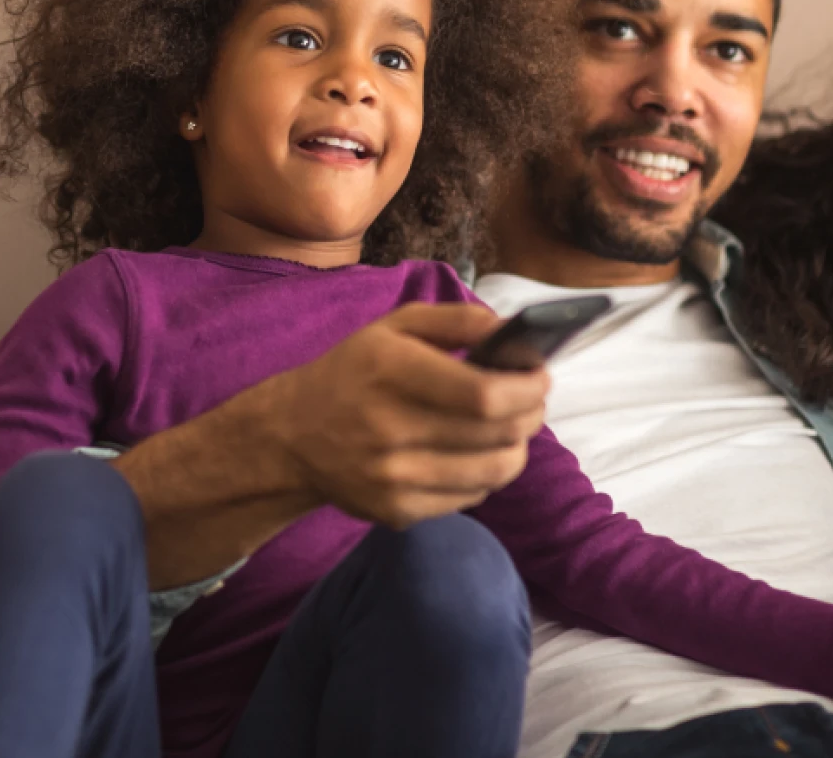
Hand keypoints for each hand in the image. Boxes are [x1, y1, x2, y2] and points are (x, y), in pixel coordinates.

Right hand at [254, 302, 547, 527]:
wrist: (291, 437)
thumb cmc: (352, 373)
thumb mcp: (393, 328)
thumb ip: (456, 320)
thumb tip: (513, 332)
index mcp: (390, 370)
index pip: (484, 395)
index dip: (527, 389)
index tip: (540, 378)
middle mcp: (388, 427)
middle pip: (497, 434)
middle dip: (530, 416)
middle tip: (531, 403)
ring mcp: (392, 476)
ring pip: (493, 472)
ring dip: (514, 448)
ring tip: (507, 430)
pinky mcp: (396, 511)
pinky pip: (470, 497)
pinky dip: (483, 475)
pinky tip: (470, 455)